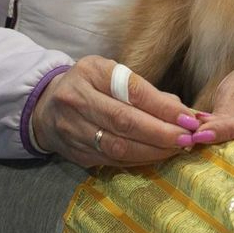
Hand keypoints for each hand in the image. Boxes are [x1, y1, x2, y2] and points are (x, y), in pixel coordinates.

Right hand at [30, 56, 206, 167]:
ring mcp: (73, 129)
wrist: (45, 107)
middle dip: (161, 133)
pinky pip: (111, 160)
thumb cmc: (87, 85)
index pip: (132, 91)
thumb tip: (181, 110)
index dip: (162, 107)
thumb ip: (143, 89)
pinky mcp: (75, 153)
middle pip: (124, 121)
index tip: (188, 118)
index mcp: (90, 72)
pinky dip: (138, 160)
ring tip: (176, 149)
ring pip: (117, 146)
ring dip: (152, 151)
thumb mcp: (110, 72)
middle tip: (187, 139)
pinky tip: (156, 157)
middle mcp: (77, 99)